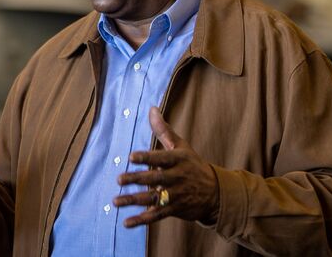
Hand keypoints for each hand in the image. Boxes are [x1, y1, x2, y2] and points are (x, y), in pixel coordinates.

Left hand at [113, 107, 218, 227]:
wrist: (216, 193)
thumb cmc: (193, 164)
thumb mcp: (181, 146)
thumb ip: (163, 130)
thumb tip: (151, 108)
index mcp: (178, 160)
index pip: (160, 158)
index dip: (146, 158)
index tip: (131, 156)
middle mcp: (177, 178)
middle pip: (155, 179)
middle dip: (137, 180)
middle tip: (119, 179)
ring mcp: (176, 195)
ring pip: (152, 199)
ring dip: (133, 201)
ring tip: (115, 201)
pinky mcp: (175, 210)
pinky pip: (156, 216)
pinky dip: (142, 220)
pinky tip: (126, 222)